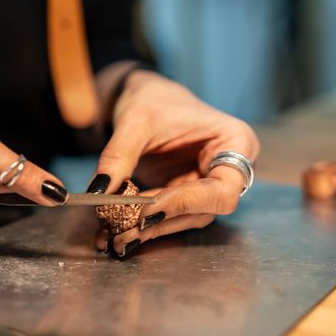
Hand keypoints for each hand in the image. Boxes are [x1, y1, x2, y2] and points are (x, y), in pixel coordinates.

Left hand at [88, 70, 259, 256]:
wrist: (147, 98)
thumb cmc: (154, 98)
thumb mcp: (135, 120)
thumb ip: (119, 156)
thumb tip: (99, 192)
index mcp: (236, 143)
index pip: (221, 190)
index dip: (185, 203)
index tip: (147, 209)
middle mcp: (228, 170)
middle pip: (204, 211)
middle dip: (162, 223)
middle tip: (123, 231)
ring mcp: (208, 186)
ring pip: (185, 220)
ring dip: (150, 231)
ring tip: (115, 237)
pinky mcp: (186, 197)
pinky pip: (169, 218)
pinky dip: (144, 226)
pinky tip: (117, 233)